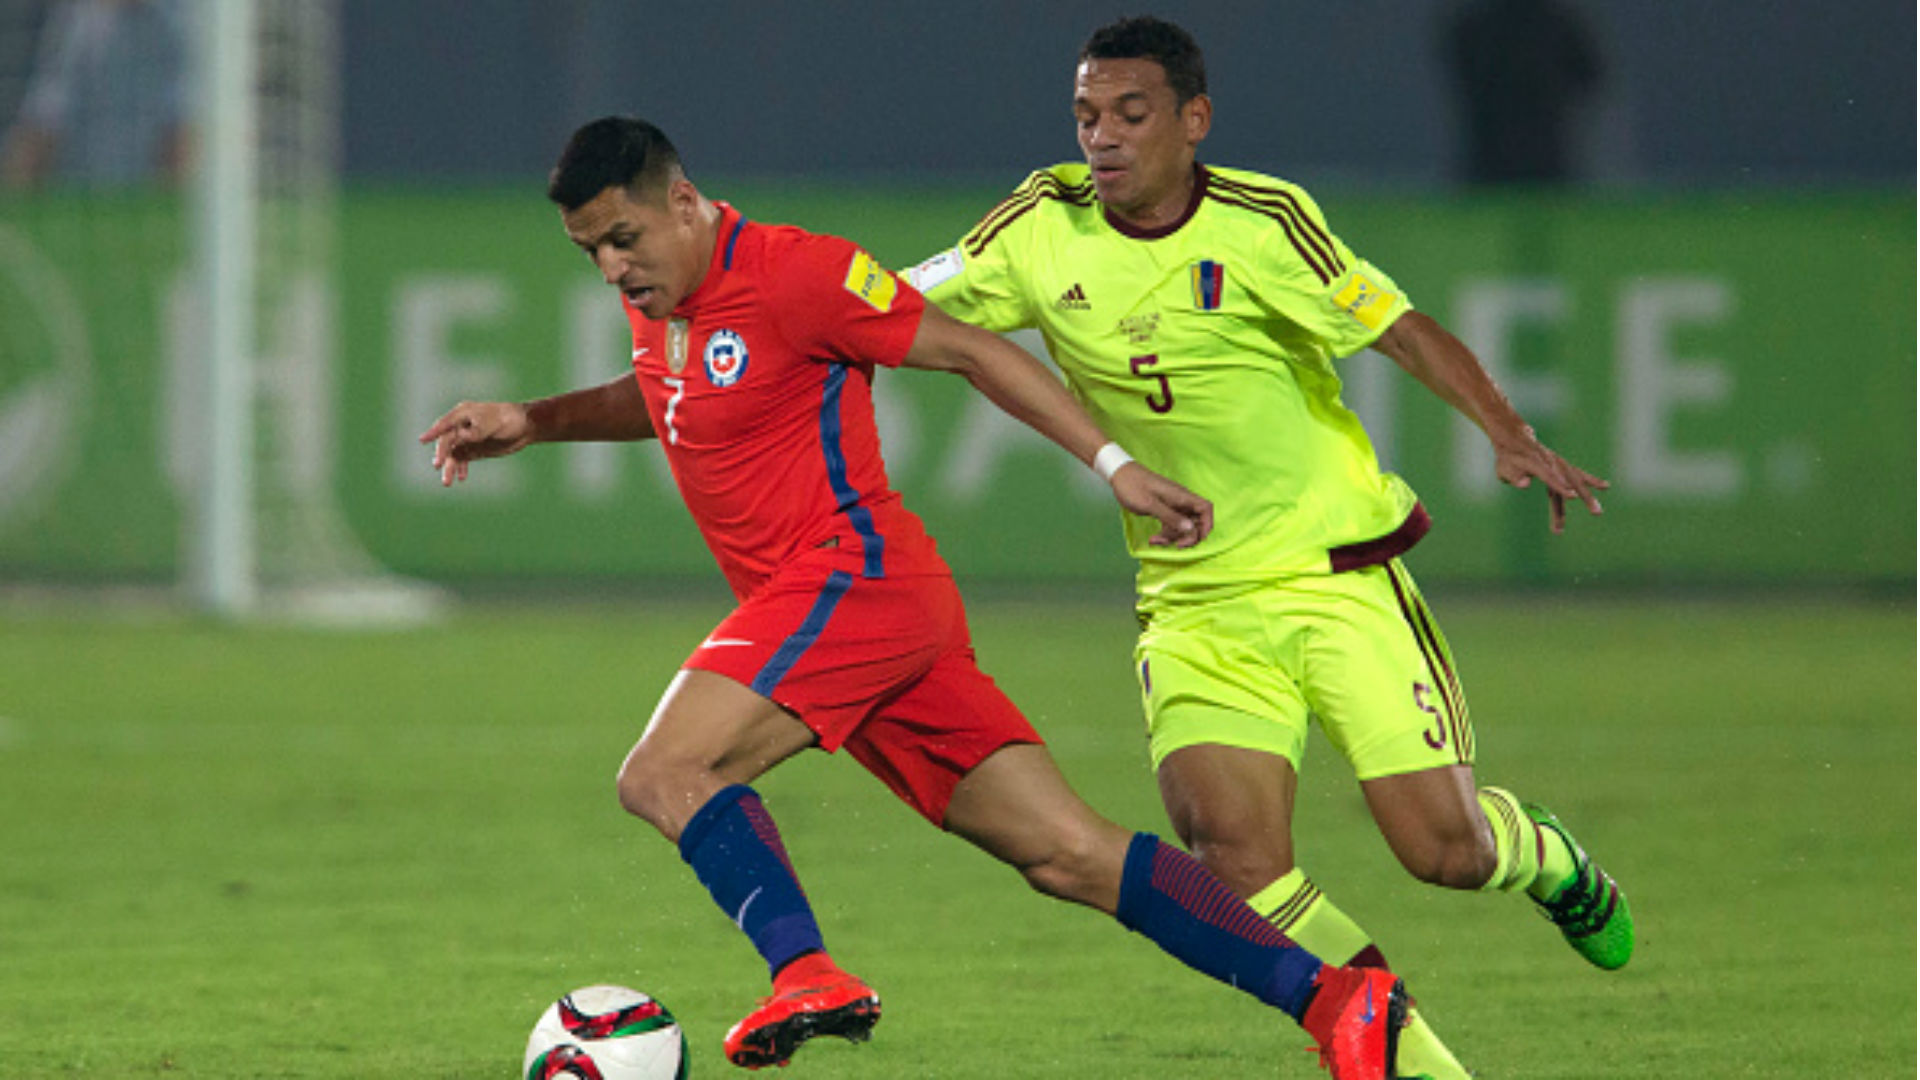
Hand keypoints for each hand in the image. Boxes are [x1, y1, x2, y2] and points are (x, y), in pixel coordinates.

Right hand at [418, 401, 535, 485]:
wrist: (524, 427)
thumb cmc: (507, 419)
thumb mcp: (492, 423)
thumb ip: (475, 431)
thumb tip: (460, 437)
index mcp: (463, 414)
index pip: (445, 424)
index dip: (433, 432)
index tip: (422, 440)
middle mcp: (462, 426)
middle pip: (447, 442)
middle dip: (442, 455)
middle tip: (439, 467)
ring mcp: (467, 438)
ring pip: (453, 454)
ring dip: (450, 467)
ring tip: (448, 482)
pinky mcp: (474, 449)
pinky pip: (462, 460)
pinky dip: (460, 468)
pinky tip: (461, 478)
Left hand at [1110, 463, 1213, 547]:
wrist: (1119, 475)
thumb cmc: (1133, 486)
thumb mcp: (1150, 504)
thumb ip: (1170, 517)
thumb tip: (1190, 529)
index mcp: (1181, 496)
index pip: (1205, 508)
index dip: (1207, 524)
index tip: (1199, 537)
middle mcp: (1180, 501)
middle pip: (1196, 521)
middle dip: (1189, 536)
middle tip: (1177, 545)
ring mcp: (1172, 506)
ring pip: (1182, 526)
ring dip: (1173, 537)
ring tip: (1155, 541)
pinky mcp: (1163, 510)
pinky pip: (1170, 525)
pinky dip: (1165, 534)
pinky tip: (1153, 539)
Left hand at [1492, 430, 1608, 533]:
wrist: (1515, 439)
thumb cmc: (1507, 458)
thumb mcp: (1503, 468)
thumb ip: (1514, 476)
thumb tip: (1525, 484)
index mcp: (1534, 462)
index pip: (1549, 476)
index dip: (1560, 486)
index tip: (1572, 496)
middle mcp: (1551, 462)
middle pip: (1569, 479)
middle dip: (1582, 495)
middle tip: (1595, 512)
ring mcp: (1558, 463)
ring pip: (1575, 480)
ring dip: (1587, 496)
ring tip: (1597, 512)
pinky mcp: (1561, 466)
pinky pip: (1578, 475)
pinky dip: (1591, 481)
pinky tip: (1605, 486)